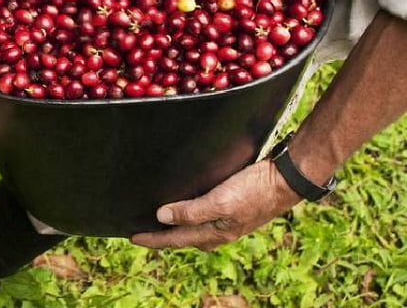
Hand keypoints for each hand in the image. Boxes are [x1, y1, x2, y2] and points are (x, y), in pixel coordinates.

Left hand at [131, 160, 301, 250]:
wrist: (287, 179)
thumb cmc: (255, 190)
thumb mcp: (220, 202)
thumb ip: (191, 212)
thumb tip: (161, 217)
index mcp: (215, 233)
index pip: (175, 239)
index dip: (152, 239)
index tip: (132, 238)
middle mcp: (220, 230)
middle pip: (184, 237)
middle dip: (163, 237)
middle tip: (142, 232)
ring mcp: (228, 220)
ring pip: (195, 229)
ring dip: (177, 227)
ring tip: (160, 222)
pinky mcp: (234, 207)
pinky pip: (205, 216)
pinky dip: (191, 215)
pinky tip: (188, 207)